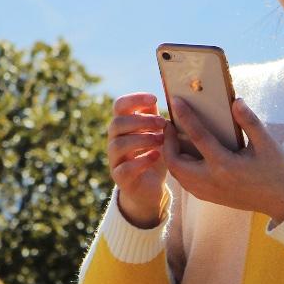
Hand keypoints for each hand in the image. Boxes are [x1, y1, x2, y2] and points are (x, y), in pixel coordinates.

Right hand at [108, 92, 170, 227]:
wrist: (149, 188)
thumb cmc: (154, 155)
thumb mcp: (158, 134)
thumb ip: (156, 117)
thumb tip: (168, 95)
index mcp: (122, 125)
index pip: (119, 106)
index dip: (134, 99)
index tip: (155, 98)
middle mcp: (114, 140)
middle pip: (117, 123)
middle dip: (141, 121)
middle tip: (163, 123)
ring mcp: (114, 159)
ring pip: (119, 144)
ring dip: (142, 139)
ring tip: (161, 141)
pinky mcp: (120, 178)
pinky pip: (125, 168)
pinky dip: (142, 160)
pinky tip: (156, 156)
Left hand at [166, 96, 283, 224]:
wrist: (283, 202)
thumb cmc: (277, 171)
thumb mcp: (267, 143)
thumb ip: (249, 122)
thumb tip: (236, 101)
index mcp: (225, 165)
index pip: (198, 137)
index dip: (185, 117)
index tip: (175, 101)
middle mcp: (211, 180)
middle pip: (175, 161)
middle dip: (167, 142)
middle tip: (171, 125)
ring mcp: (209, 191)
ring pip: (177, 175)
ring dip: (172, 156)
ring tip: (175, 139)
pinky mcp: (210, 197)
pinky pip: (185, 183)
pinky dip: (180, 168)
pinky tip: (186, 156)